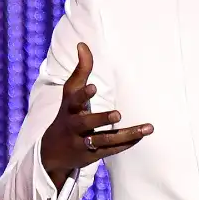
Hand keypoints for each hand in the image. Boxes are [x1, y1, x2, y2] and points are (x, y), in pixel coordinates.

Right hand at [40, 42, 152, 188]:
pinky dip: (127, 143)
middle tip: (118, 114)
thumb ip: (80, 70)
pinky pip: (112, 150)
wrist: (52, 152)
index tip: (93, 86)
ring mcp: (83, 142)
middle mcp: (74, 126)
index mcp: (69, 108)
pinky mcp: (92, 155)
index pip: (74, 99)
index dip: (83, 94)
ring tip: (146, 128)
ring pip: (104, 139)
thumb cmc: (68, 114)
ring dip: (127, 134)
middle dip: (101, 119)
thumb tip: (82, 44)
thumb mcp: (70, 93)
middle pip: (86, 123)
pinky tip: (142, 136)